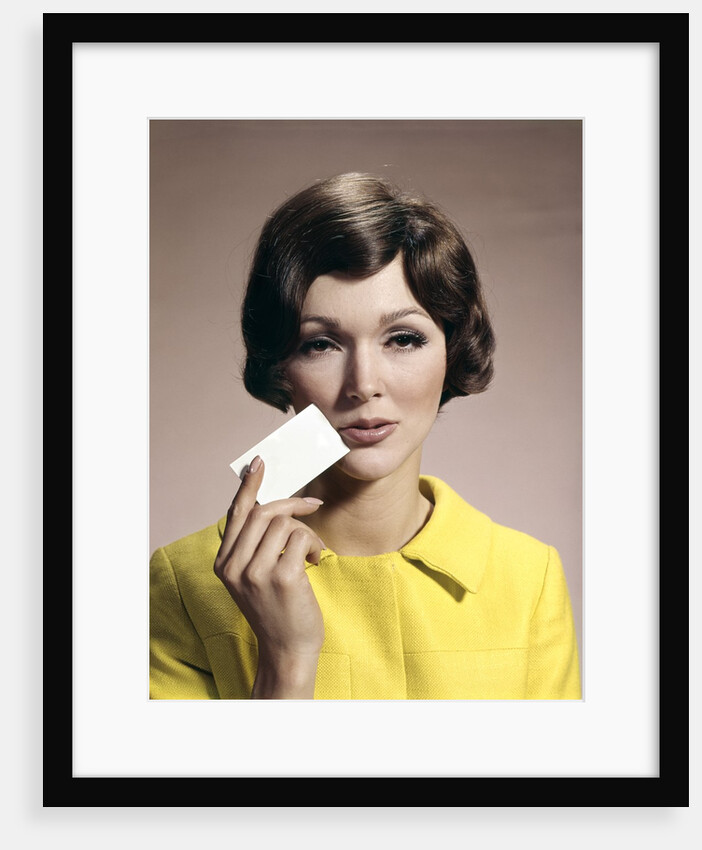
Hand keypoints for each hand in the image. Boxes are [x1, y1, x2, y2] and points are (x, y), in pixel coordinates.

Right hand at [213, 456, 325, 697]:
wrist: (287, 649)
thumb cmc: (277, 608)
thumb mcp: (254, 576)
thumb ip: (256, 544)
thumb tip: (271, 503)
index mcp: (223, 564)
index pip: (236, 515)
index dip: (249, 486)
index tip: (259, 464)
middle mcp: (233, 567)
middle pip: (263, 512)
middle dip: (293, 504)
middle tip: (313, 505)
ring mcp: (256, 573)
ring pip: (285, 523)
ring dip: (307, 531)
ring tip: (312, 552)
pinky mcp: (282, 578)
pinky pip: (302, 537)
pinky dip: (315, 545)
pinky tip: (317, 561)